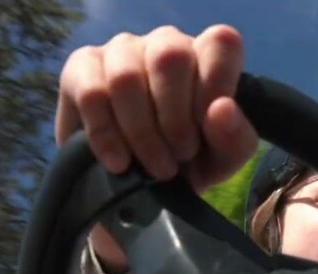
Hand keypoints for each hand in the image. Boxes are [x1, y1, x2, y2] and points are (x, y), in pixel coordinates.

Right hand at [56, 25, 258, 273]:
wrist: (139, 186)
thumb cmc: (190, 161)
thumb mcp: (223, 159)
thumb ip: (234, 137)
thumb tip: (221, 108)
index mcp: (207, 55)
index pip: (220, 43)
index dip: (216, 86)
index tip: (208, 131)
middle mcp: (165, 43)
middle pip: (170, 57)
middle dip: (175, 120)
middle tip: (179, 158)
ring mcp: (122, 50)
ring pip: (126, 77)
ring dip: (141, 133)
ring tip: (153, 167)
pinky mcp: (82, 67)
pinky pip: (91, 93)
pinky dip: (106, 136)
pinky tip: (119, 163)